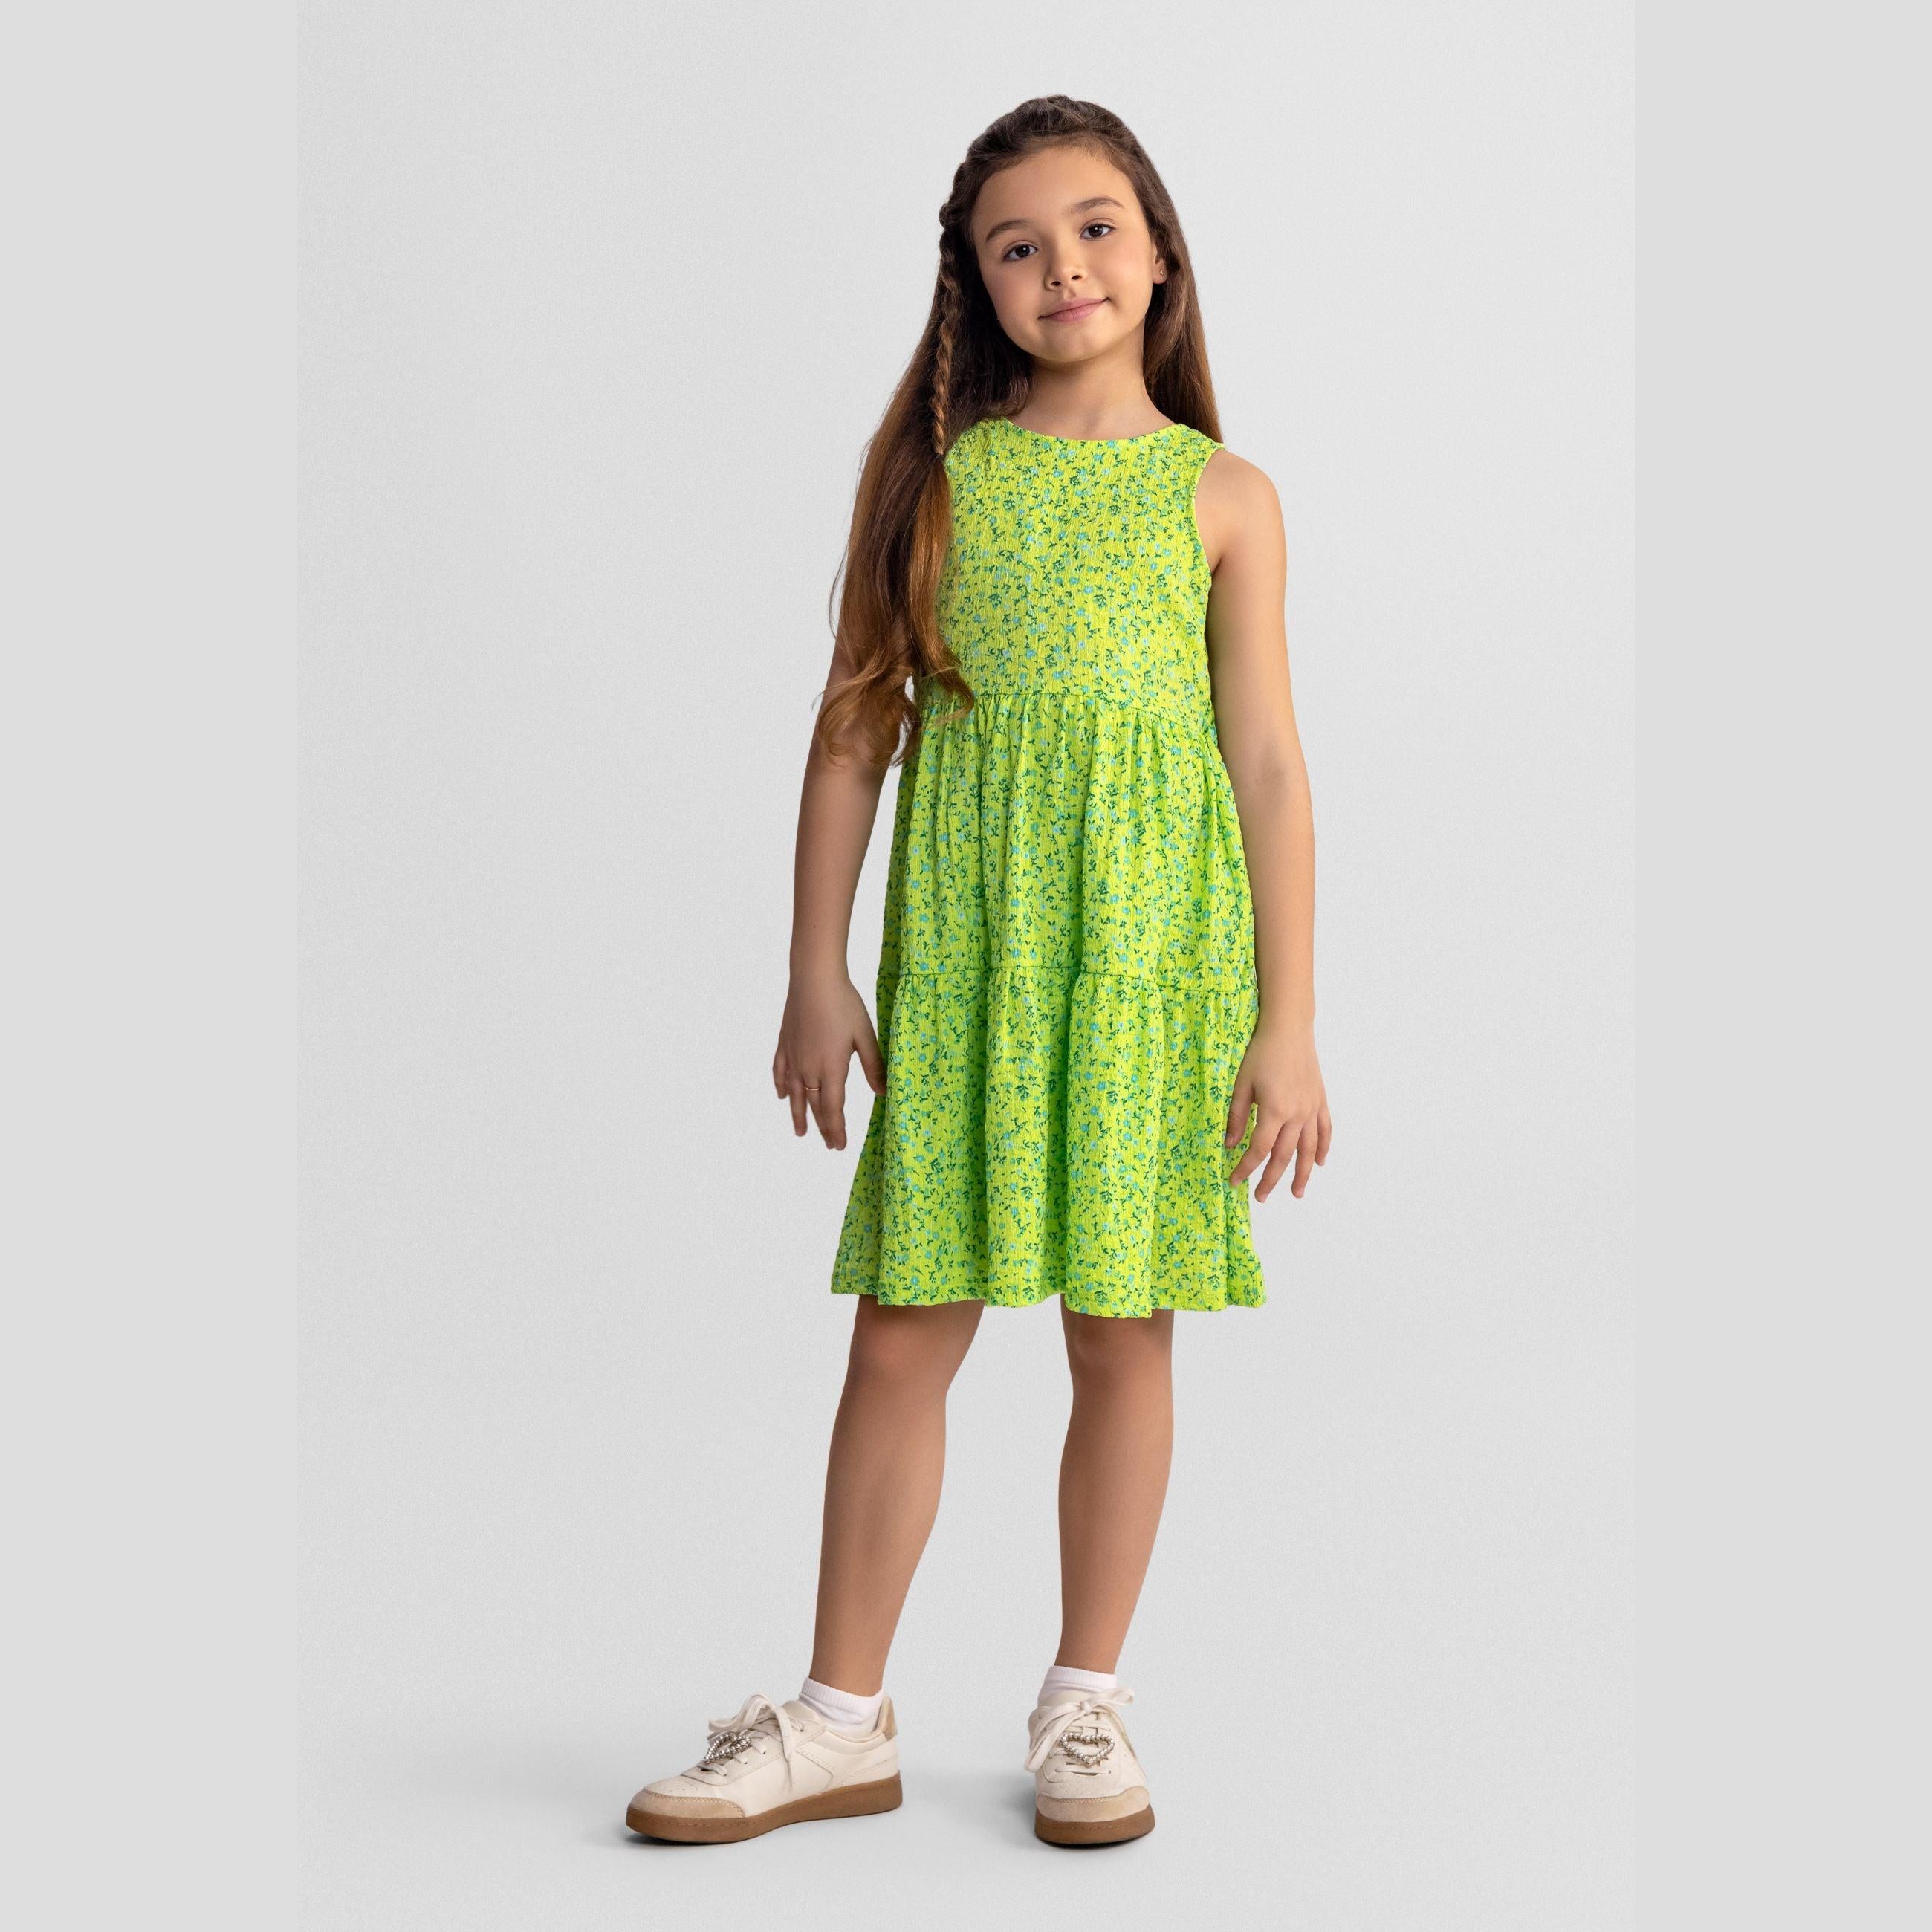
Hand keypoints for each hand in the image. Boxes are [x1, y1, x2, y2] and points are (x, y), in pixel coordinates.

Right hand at [772, 966, 885, 1150]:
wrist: (814, 979)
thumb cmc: (844, 1004)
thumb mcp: (866, 1036)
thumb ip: (874, 1066)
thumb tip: (884, 1093)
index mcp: (832, 1069)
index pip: (833, 1109)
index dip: (836, 1130)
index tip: (839, 1146)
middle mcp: (809, 1069)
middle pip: (814, 1106)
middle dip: (823, 1128)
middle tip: (828, 1145)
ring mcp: (793, 1057)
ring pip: (794, 1094)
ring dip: (798, 1115)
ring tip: (800, 1132)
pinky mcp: (784, 1044)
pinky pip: (779, 1072)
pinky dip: (780, 1087)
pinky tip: (780, 1096)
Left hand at [1224, 1016, 1332, 1201]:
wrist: (1289, 1029)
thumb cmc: (1261, 1053)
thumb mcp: (1242, 1085)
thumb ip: (1237, 1117)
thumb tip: (1230, 1145)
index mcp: (1275, 1111)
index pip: (1259, 1150)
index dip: (1245, 1168)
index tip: (1234, 1181)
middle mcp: (1297, 1115)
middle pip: (1284, 1156)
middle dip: (1271, 1179)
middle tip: (1261, 1197)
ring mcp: (1312, 1108)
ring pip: (1308, 1149)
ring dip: (1302, 1174)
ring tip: (1296, 1193)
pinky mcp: (1320, 1100)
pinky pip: (1325, 1130)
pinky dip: (1323, 1148)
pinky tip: (1319, 1163)